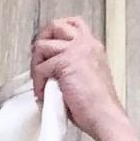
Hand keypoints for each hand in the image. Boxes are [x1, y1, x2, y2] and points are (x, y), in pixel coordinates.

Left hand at [30, 17, 125, 140]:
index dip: (54, 33)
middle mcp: (85, 44)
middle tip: (37, 62)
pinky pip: (41, 68)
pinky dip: (37, 82)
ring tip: (40, 82)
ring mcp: (76, 51)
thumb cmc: (96, 105)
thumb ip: (71, 67)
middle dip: (40, 42)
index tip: (46, 50)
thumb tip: (51, 72)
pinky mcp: (65, 62)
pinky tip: (43, 93)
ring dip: (36, 65)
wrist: (104, 116)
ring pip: (42, 45)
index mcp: (92, 47)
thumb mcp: (86, 77)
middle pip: (54, 25)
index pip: (72, 24)